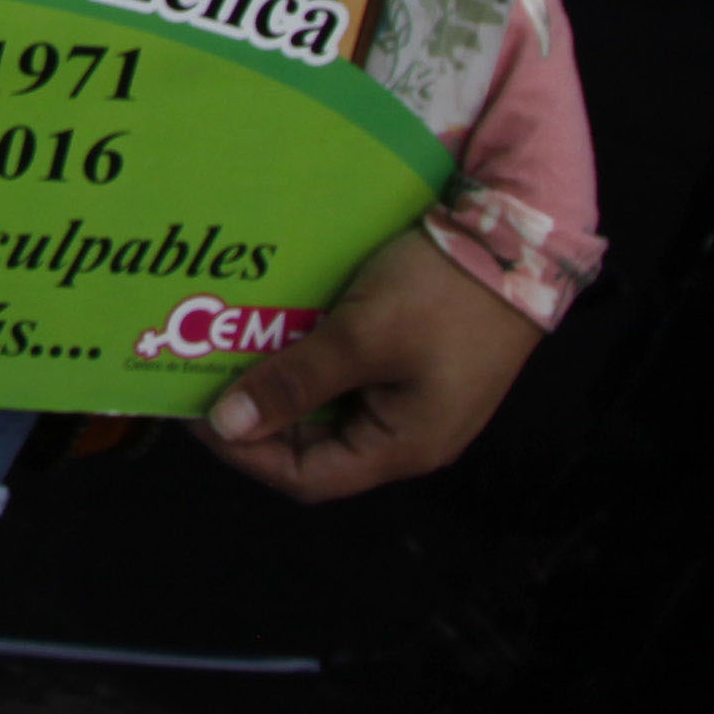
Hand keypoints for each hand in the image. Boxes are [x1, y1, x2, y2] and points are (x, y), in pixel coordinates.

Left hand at [188, 222, 540, 501]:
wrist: (516, 235)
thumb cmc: (443, 293)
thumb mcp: (360, 337)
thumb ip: (295, 384)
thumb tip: (230, 426)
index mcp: (403, 446)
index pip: (307, 478)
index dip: (246, 452)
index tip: (197, 412)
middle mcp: (409, 432)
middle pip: (316, 441)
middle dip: (258, 408)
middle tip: (205, 370)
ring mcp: (414, 394)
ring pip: (331, 401)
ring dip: (282, 374)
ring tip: (231, 342)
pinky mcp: (416, 357)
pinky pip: (352, 370)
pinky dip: (312, 350)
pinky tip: (278, 320)